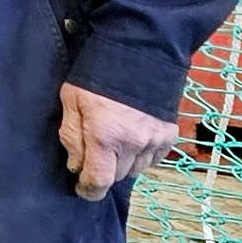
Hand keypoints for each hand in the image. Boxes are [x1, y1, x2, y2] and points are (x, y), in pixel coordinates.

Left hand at [59, 83, 174, 200]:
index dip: (88, 191)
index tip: (82, 189)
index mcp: (105, 137)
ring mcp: (155, 139)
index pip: (99, 181)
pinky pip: (155, 158)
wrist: (140, 51)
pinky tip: (134, 140)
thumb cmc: (98, 75)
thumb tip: (76, 166)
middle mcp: (133, 143)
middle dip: (104, 170)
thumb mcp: (71, 101)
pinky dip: (143, 155)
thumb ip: (72, 137)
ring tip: (115, 143)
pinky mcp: (170, 132)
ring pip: (137, 169)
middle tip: (95, 153)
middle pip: (117, 176)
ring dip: (123, 163)